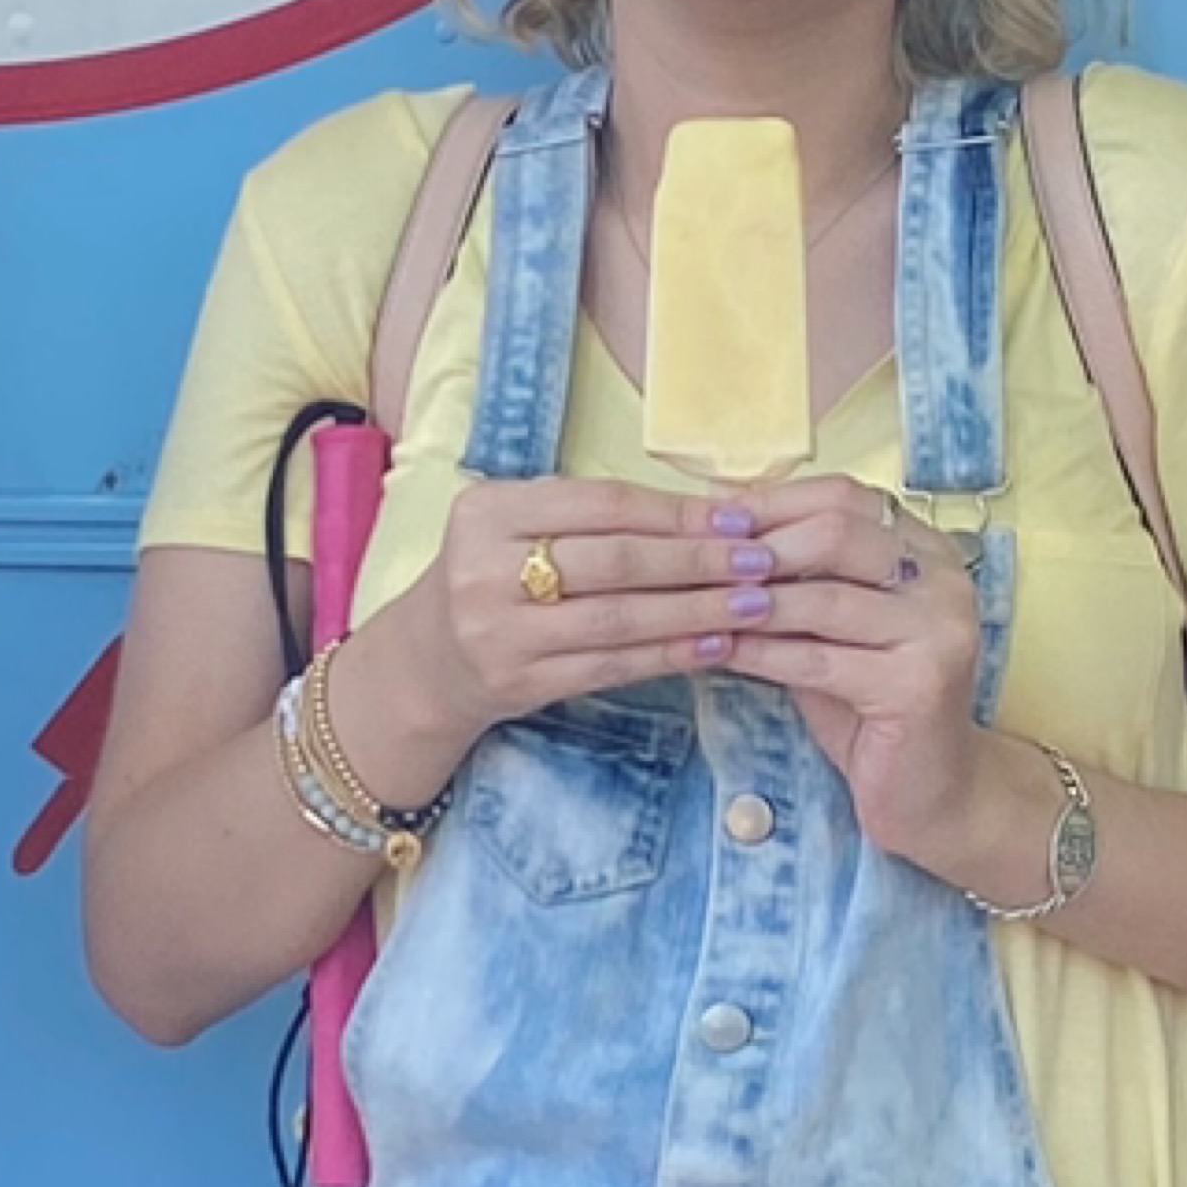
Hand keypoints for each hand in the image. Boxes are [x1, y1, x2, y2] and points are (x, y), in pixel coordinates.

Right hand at [347, 477, 756, 788]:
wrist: (424, 662)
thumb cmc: (490, 579)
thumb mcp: (515, 527)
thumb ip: (588, 515)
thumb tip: (708, 511)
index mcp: (488, 511)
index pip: (602, 504)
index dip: (677, 512)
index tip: (740, 517)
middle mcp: (484, 569)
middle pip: (614, 560)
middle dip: (698, 560)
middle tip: (761, 561)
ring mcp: (497, 631)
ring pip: (617, 618)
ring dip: (694, 611)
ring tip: (753, 605)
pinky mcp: (515, 682)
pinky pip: (608, 666)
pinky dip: (666, 655)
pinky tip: (712, 647)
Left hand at [689, 476, 989, 866]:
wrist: (929, 789)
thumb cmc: (868, 707)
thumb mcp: (828, 631)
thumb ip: (792, 584)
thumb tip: (710, 539)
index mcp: (925, 550)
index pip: (845, 496)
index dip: (771, 503)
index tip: (707, 520)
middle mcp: (943, 579)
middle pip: (837, 531)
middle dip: (756, 546)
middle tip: (693, 559)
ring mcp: (940, 630)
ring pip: (825, 597)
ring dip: (748, 600)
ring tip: (691, 604)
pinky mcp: (920, 685)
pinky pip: (819, 660)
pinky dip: (761, 654)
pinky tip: (718, 651)